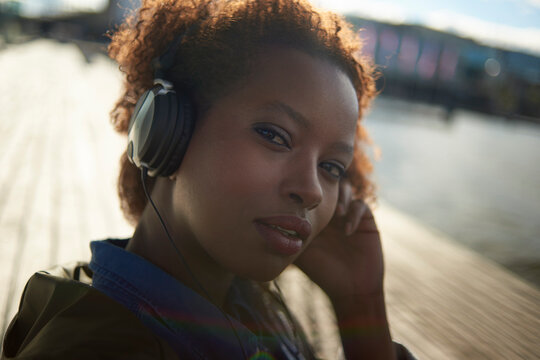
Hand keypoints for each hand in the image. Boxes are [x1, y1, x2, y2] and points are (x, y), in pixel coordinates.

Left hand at [294, 179, 384, 300]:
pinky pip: (360, 206)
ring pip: (344, 188)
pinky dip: (353, 214)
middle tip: (318, 195)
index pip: (309, 193)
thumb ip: (287, 238)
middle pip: (327, 184)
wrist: (351, 289)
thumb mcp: (300, 253)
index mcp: (315, 214)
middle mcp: (331, 210)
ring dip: (340, 197)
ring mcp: (347, 213)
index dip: (304, 190)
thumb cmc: (323, 272)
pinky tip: (347, 231)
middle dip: (323, 186)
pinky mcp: (365, 220)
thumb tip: (263, 227)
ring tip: (336, 213)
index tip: (298, 194)